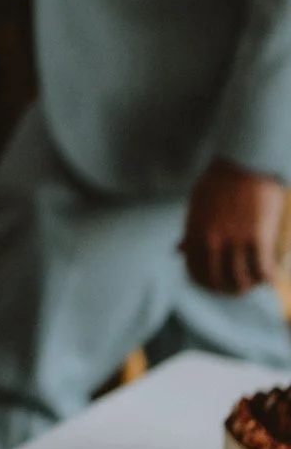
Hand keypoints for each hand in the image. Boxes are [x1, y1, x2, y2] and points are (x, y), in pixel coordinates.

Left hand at [182, 159, 286, 296]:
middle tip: (239, 288)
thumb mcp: (196, 202)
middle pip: (217, 280)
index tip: (216, 285)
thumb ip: (188, 230)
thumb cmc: (221, 178)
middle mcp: (212, 239)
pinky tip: (272, 277)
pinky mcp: (259, 236)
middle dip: (228, 289)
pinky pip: (263, 269)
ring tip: (256, 283)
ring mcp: (235, 239)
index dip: (205, 283)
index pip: (194, 270)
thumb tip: (176, 251)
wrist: (245, 159)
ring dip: (249, 286)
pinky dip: (268, 278)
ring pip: (241, 279)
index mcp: (194, 231)